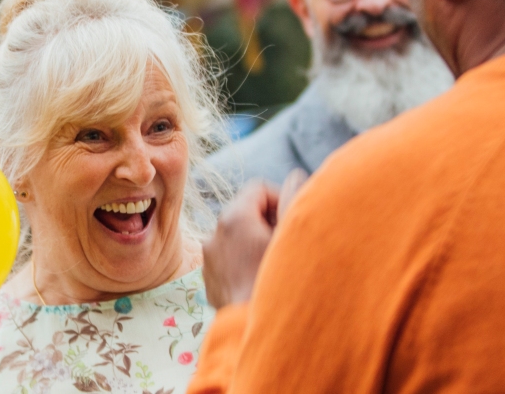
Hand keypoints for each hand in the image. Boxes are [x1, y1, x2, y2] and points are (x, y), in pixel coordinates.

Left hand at [203, 171, 305, 308]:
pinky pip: (228, 259)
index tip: (294, 220)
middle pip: (246, 211)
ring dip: (256, 243)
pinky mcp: (208, 279)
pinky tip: (261, 280)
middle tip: (288, 243)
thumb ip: (294, 200)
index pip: (259, 188)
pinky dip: (244, 262)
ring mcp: (208, 258)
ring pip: (237, 237)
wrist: (256, 329)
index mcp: (234, 217)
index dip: (282, 199)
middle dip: (269, 222)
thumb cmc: (282, 281)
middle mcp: (214, 233)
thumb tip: (295, 175)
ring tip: (276, 263)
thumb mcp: (293, 237)